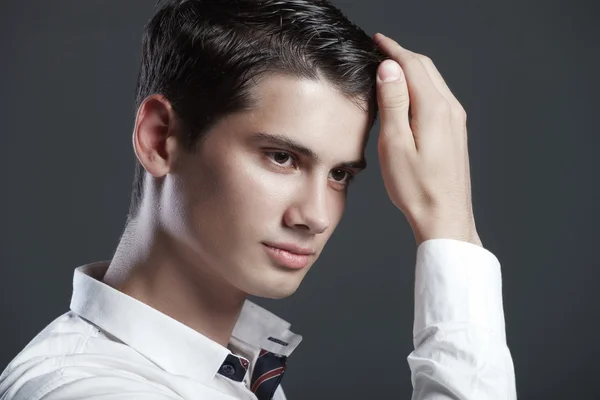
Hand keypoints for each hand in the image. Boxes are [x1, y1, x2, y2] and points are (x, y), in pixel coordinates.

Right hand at [373, 33, 481, 246]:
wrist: (445, 217)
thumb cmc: (416, 188)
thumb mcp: (395, 145)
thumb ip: (393, 103)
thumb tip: (389, 69)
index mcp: (434, 109)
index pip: (412, 65)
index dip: (393, 49)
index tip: (377, 40)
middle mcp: (450, 110)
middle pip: (426, 68)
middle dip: (402, 55)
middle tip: (380, 49)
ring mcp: (456, 121)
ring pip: (433, 81)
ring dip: (412, 69)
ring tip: (390, 68)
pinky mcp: (455, 132)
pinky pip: (438, 96)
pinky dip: (421, 85)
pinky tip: (408, 94)